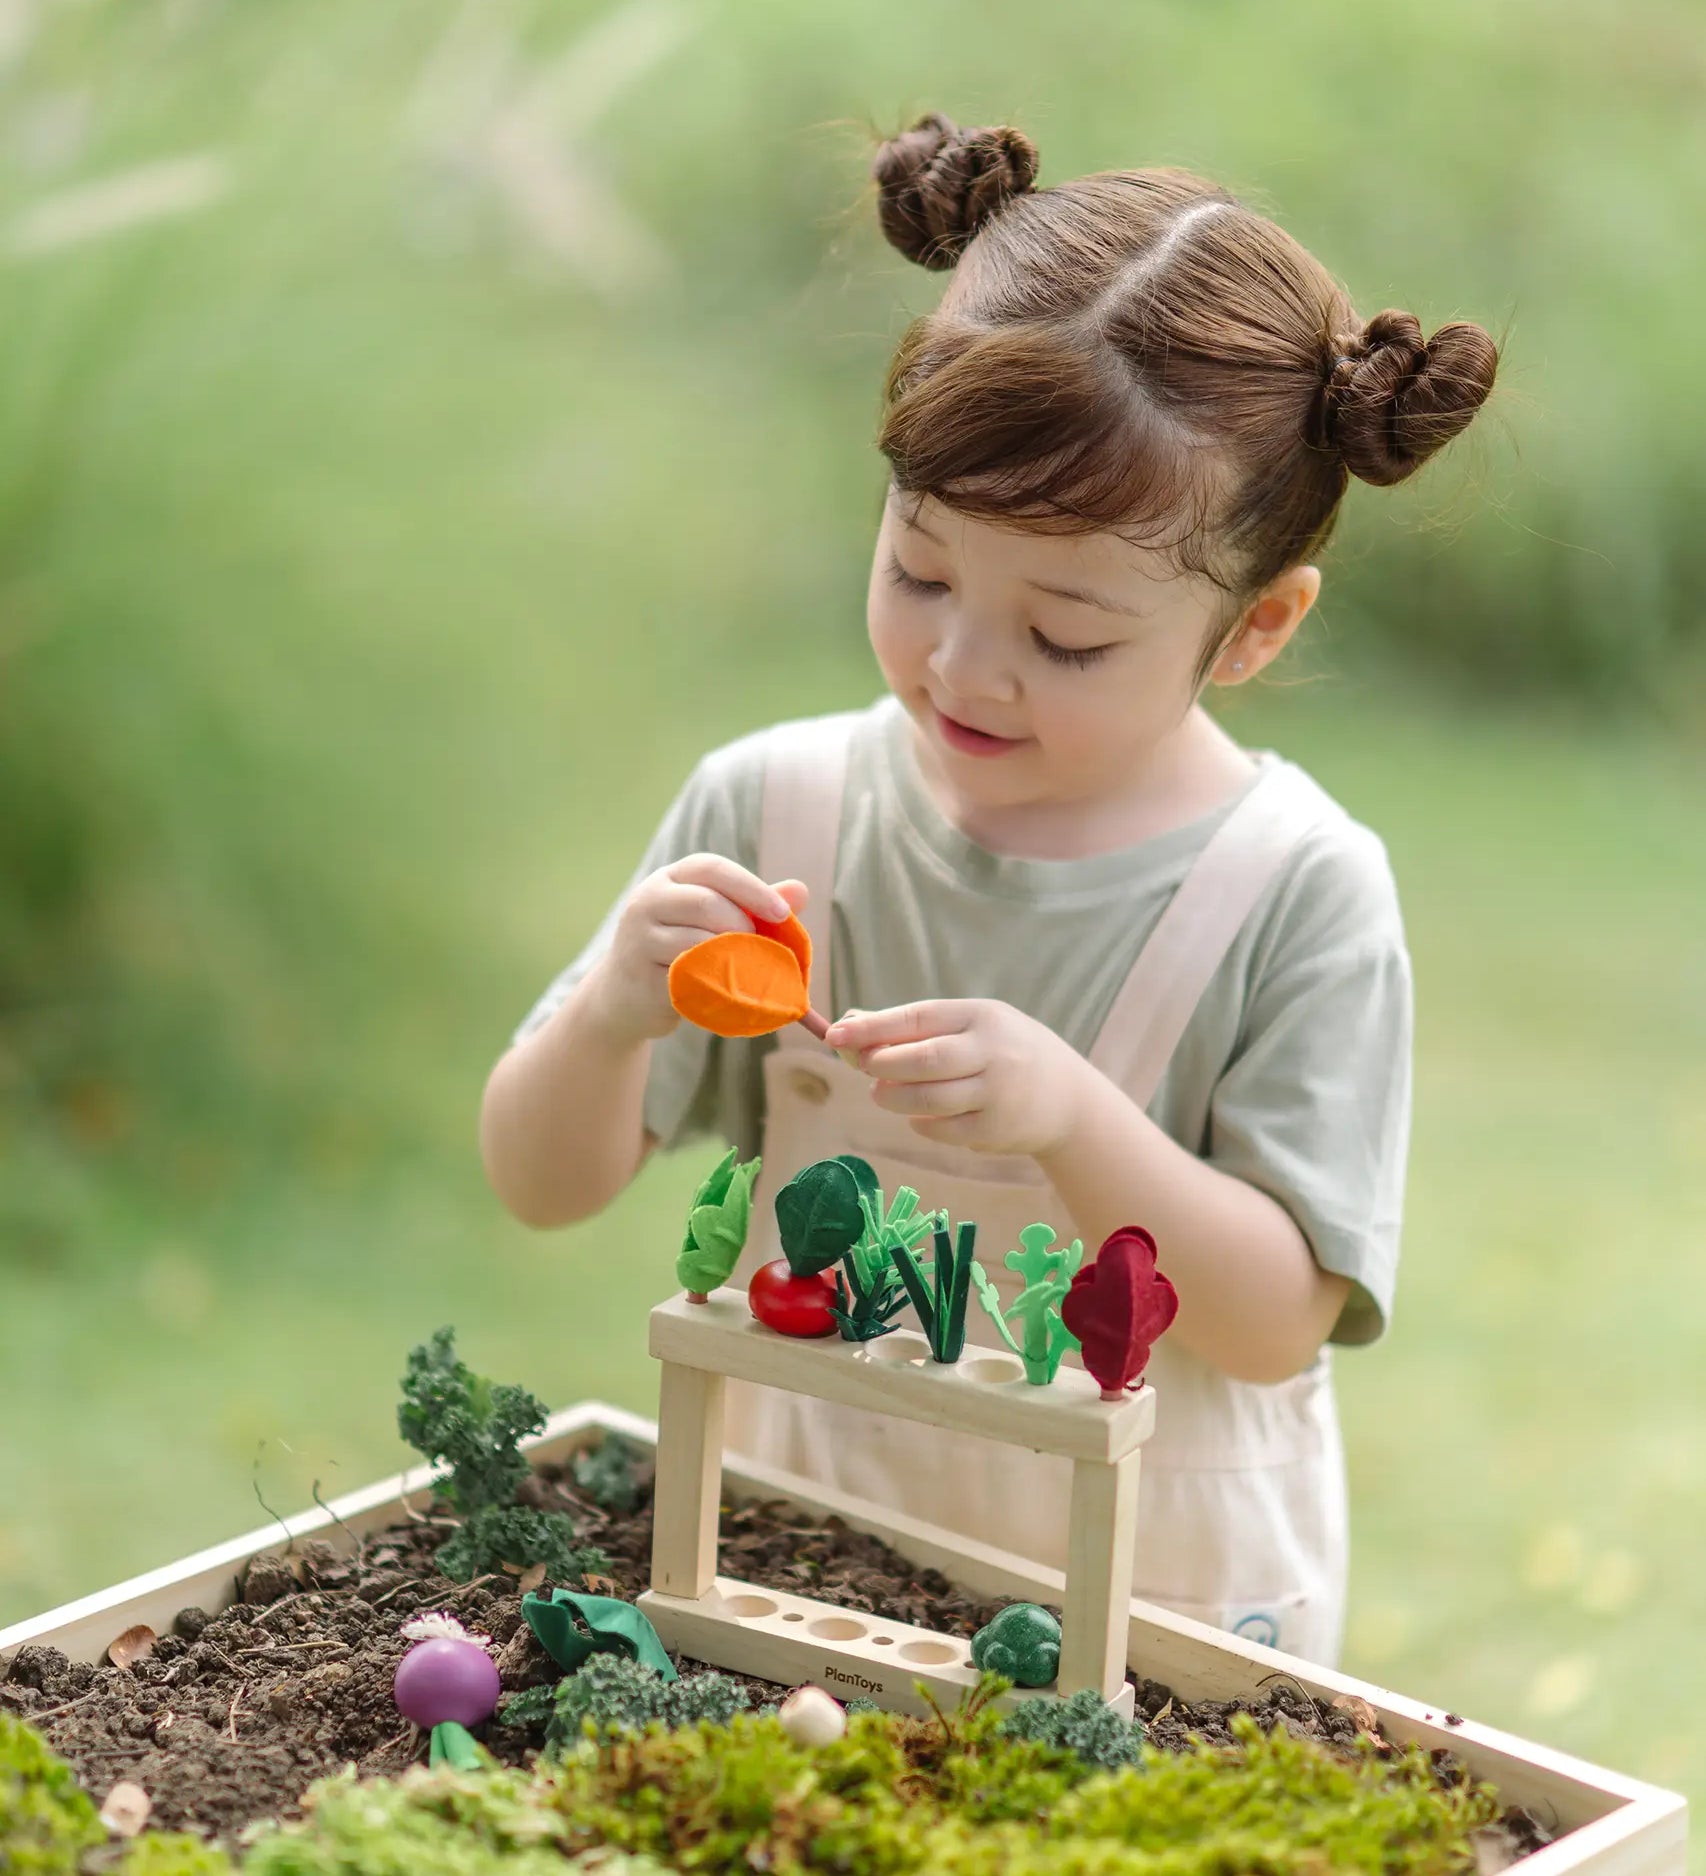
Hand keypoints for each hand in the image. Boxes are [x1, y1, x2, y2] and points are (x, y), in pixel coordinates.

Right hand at [588, 855, 807, 1046]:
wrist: (625, 997)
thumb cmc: (678, 950)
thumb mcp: (711, 921)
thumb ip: (752, 905)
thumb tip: (801, 890)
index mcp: (668, 879)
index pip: (710, 867)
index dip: (750, 887)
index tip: (782, 912)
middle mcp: (647, 900)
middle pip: (703, 902)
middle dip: (741, 925)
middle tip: (759, 948)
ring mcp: (638, 939)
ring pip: (695, 942)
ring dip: (731, 957)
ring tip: (746, 969)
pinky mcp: (640, 977)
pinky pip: (686, 977)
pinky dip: (714, 983)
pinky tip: (726, 989)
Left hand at [823, 999, 1089, 1158]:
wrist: (1068, 1098)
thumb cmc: (1005, 1053)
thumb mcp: (972, 1026)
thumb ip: (916, 1027)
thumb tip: (851, 1023)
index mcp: (982, 1017)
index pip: (918, 1018)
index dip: (873, 1028)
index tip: (836, 1034)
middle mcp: (993, 1053)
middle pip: (923, 1059)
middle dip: (882, 1063)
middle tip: (863, 1067)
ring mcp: (997, 1094)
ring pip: (928, 1099)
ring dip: (893, 1097)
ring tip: (881, 1093)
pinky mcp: (994, 1131)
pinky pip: (941, 1129)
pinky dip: (920, 1122)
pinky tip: (917, 1114)